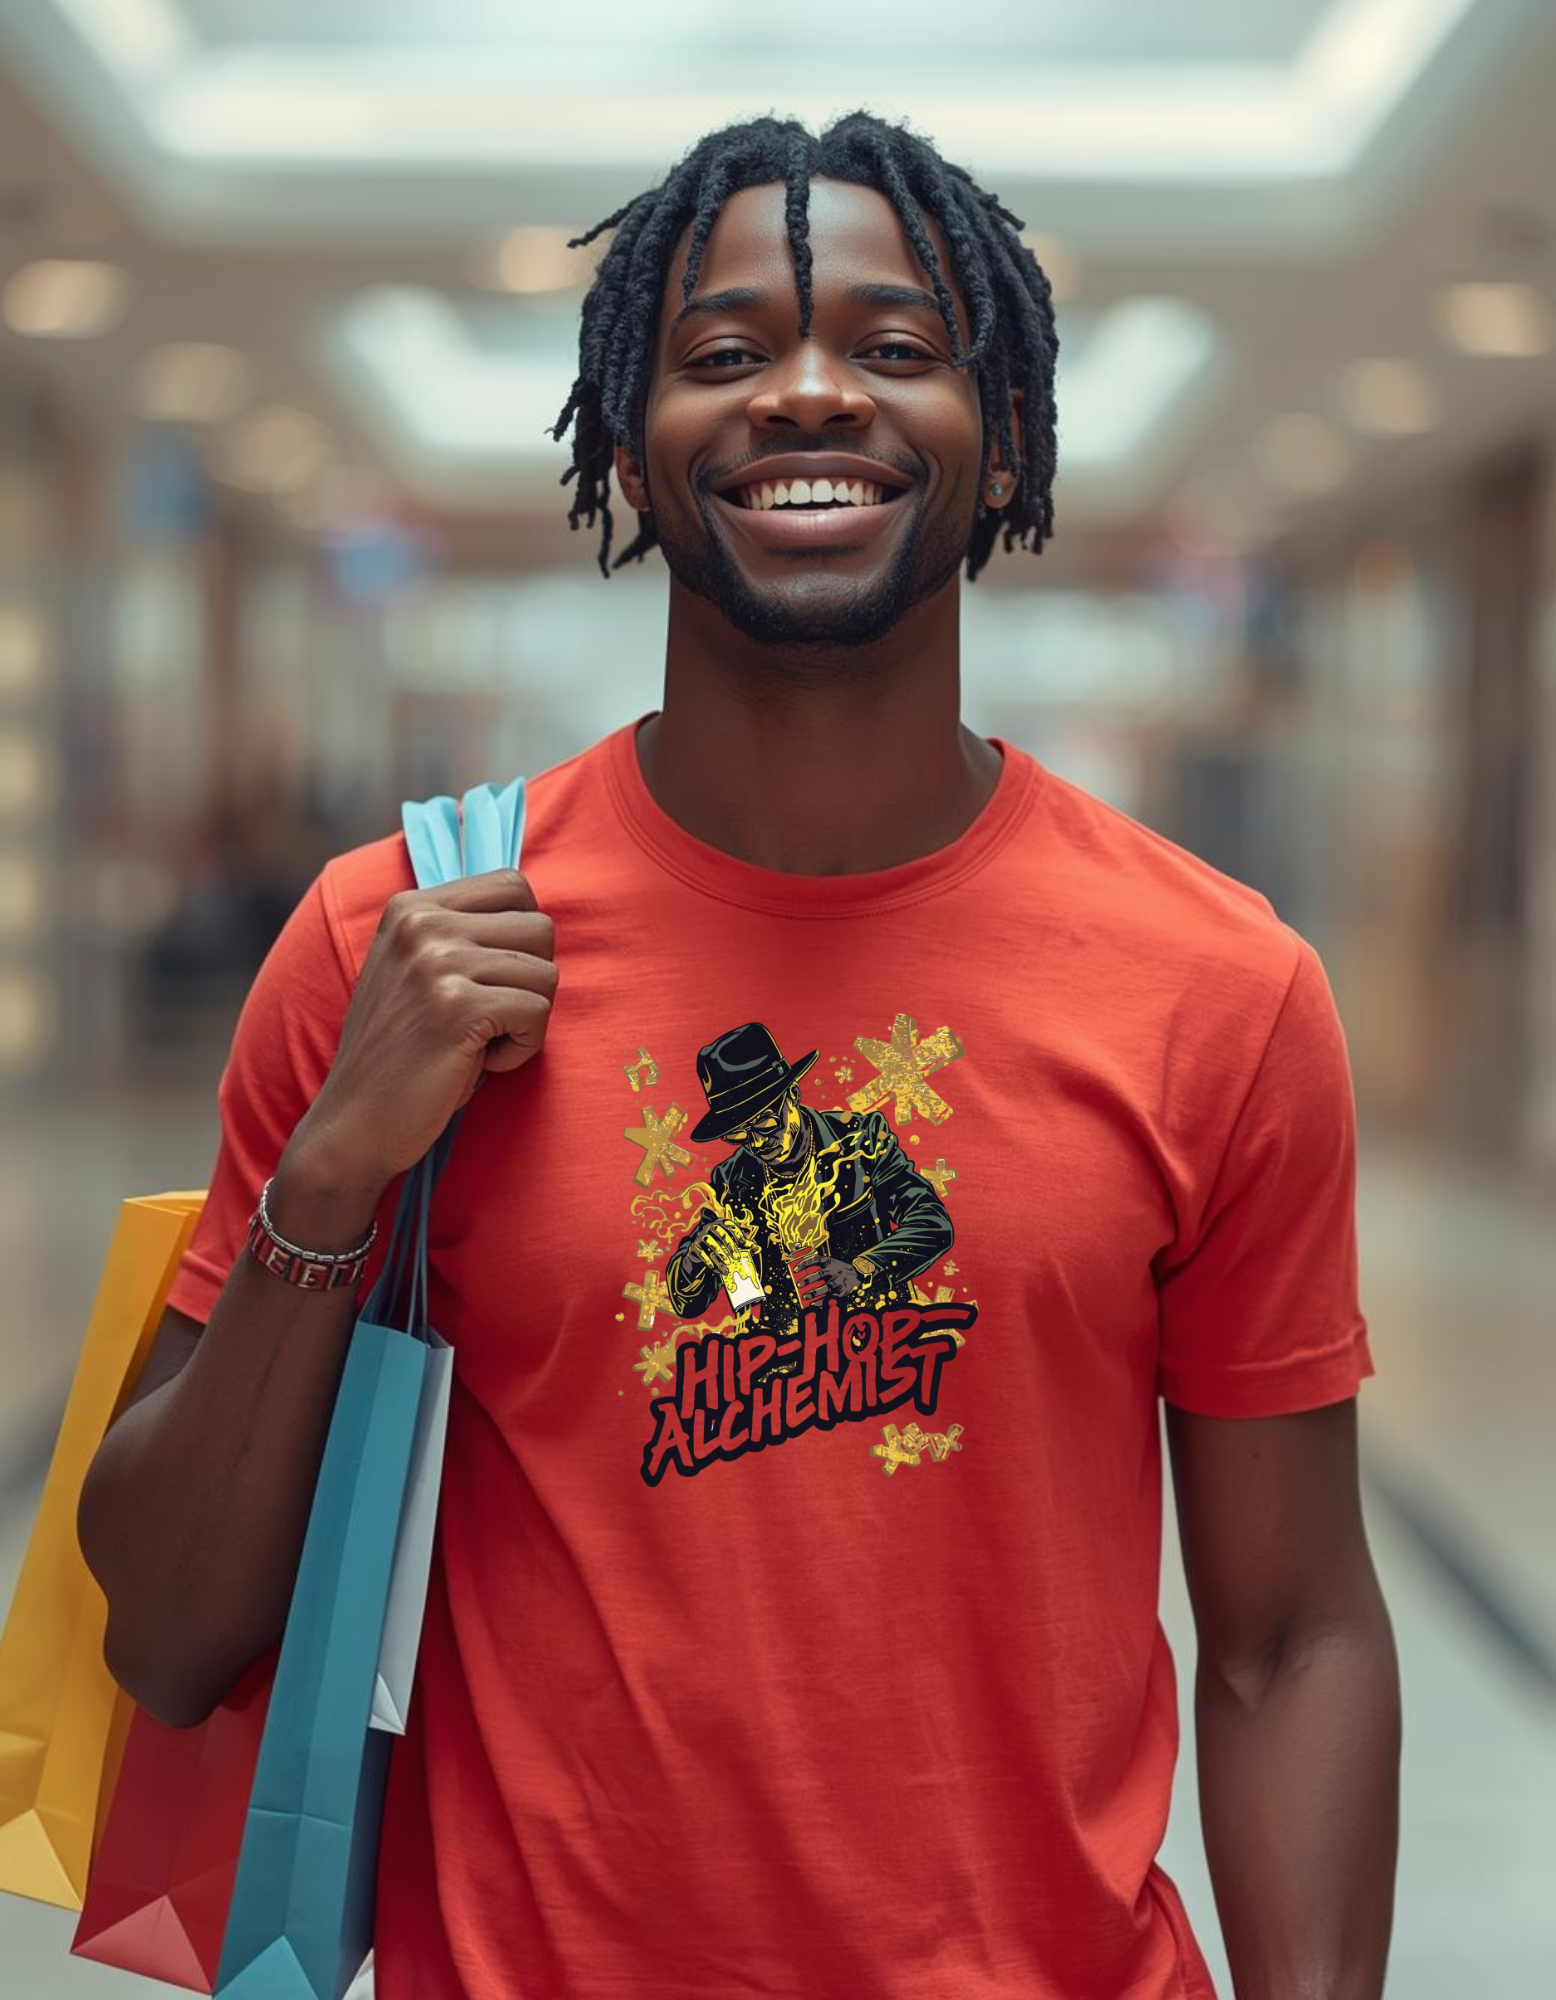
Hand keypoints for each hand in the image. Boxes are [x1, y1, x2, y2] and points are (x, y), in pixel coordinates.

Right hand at [289, 866, 557, 1195]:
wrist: (353, 1123)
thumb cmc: (401, 1054)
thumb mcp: (415, 972)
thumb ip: (461, 933)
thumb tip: (534, 913)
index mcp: (411, 906)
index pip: (512, 885)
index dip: (522, 939)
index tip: (491, 980)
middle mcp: (421, 922)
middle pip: (540, 927)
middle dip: (531, 981)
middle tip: (489, 1018)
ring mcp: (437, 962)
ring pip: (546, 973)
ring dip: (527, 1020)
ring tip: (479, 1043)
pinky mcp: (457, 1006)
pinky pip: (538, 1012)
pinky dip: (521, 1049)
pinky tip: (480, 1063)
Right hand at [686, 1208, 750, 1274]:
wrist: (701, 1252)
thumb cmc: (721, 1245)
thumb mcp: (732, 1243)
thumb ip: (744, 1244)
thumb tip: (758, 1248)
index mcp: (720, 1223)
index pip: (729, 1224)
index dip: (737, 1233)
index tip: (745, 1244)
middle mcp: (709, 1226)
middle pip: (720, 1232)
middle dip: (729, 1244)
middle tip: (737, 1257)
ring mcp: (700, 1235)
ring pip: (710, 1242)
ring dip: (719, 1254)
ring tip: (727, 1266)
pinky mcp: (694, 1245)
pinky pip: (700, 1251)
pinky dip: (707, 1260)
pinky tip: (714, 1269)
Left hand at [789, 1251, 862, 1307]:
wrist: (857, 1273)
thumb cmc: (839, 1269)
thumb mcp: (831, 1262)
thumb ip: (820, 1266)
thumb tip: (803, 1275)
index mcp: (829, 1262)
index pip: (815, 1259)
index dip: (804, 1263)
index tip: (795, 1269)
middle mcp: (834, 1270)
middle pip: (820, 1274)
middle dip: (808, 1280)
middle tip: (799, 1285)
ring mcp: (839, 1281)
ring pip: (826, 1287)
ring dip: (815, 1293)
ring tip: (805, 1297)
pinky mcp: (843, 1290)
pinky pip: (832, 1297)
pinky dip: (823, 1302)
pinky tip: (815, 1305)